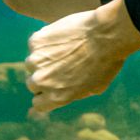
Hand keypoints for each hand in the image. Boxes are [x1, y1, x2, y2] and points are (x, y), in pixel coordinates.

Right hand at [25, 0, 139, 114]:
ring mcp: (36, 60)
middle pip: (33, 83)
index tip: (50, 89)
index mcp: (56, 97)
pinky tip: (64, 36)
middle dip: (44, 76)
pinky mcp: (35, 41)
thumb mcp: (96, 86)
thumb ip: (76, 93)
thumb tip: (67, 95)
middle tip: (61, 64)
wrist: (105, 36)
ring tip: (66, 49)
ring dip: (44, 58)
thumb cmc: (106, 62)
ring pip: (32, 62)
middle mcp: (42, 81)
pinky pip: (36, 44)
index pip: (38, 104)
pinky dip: (46, 41)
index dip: (44, 96)